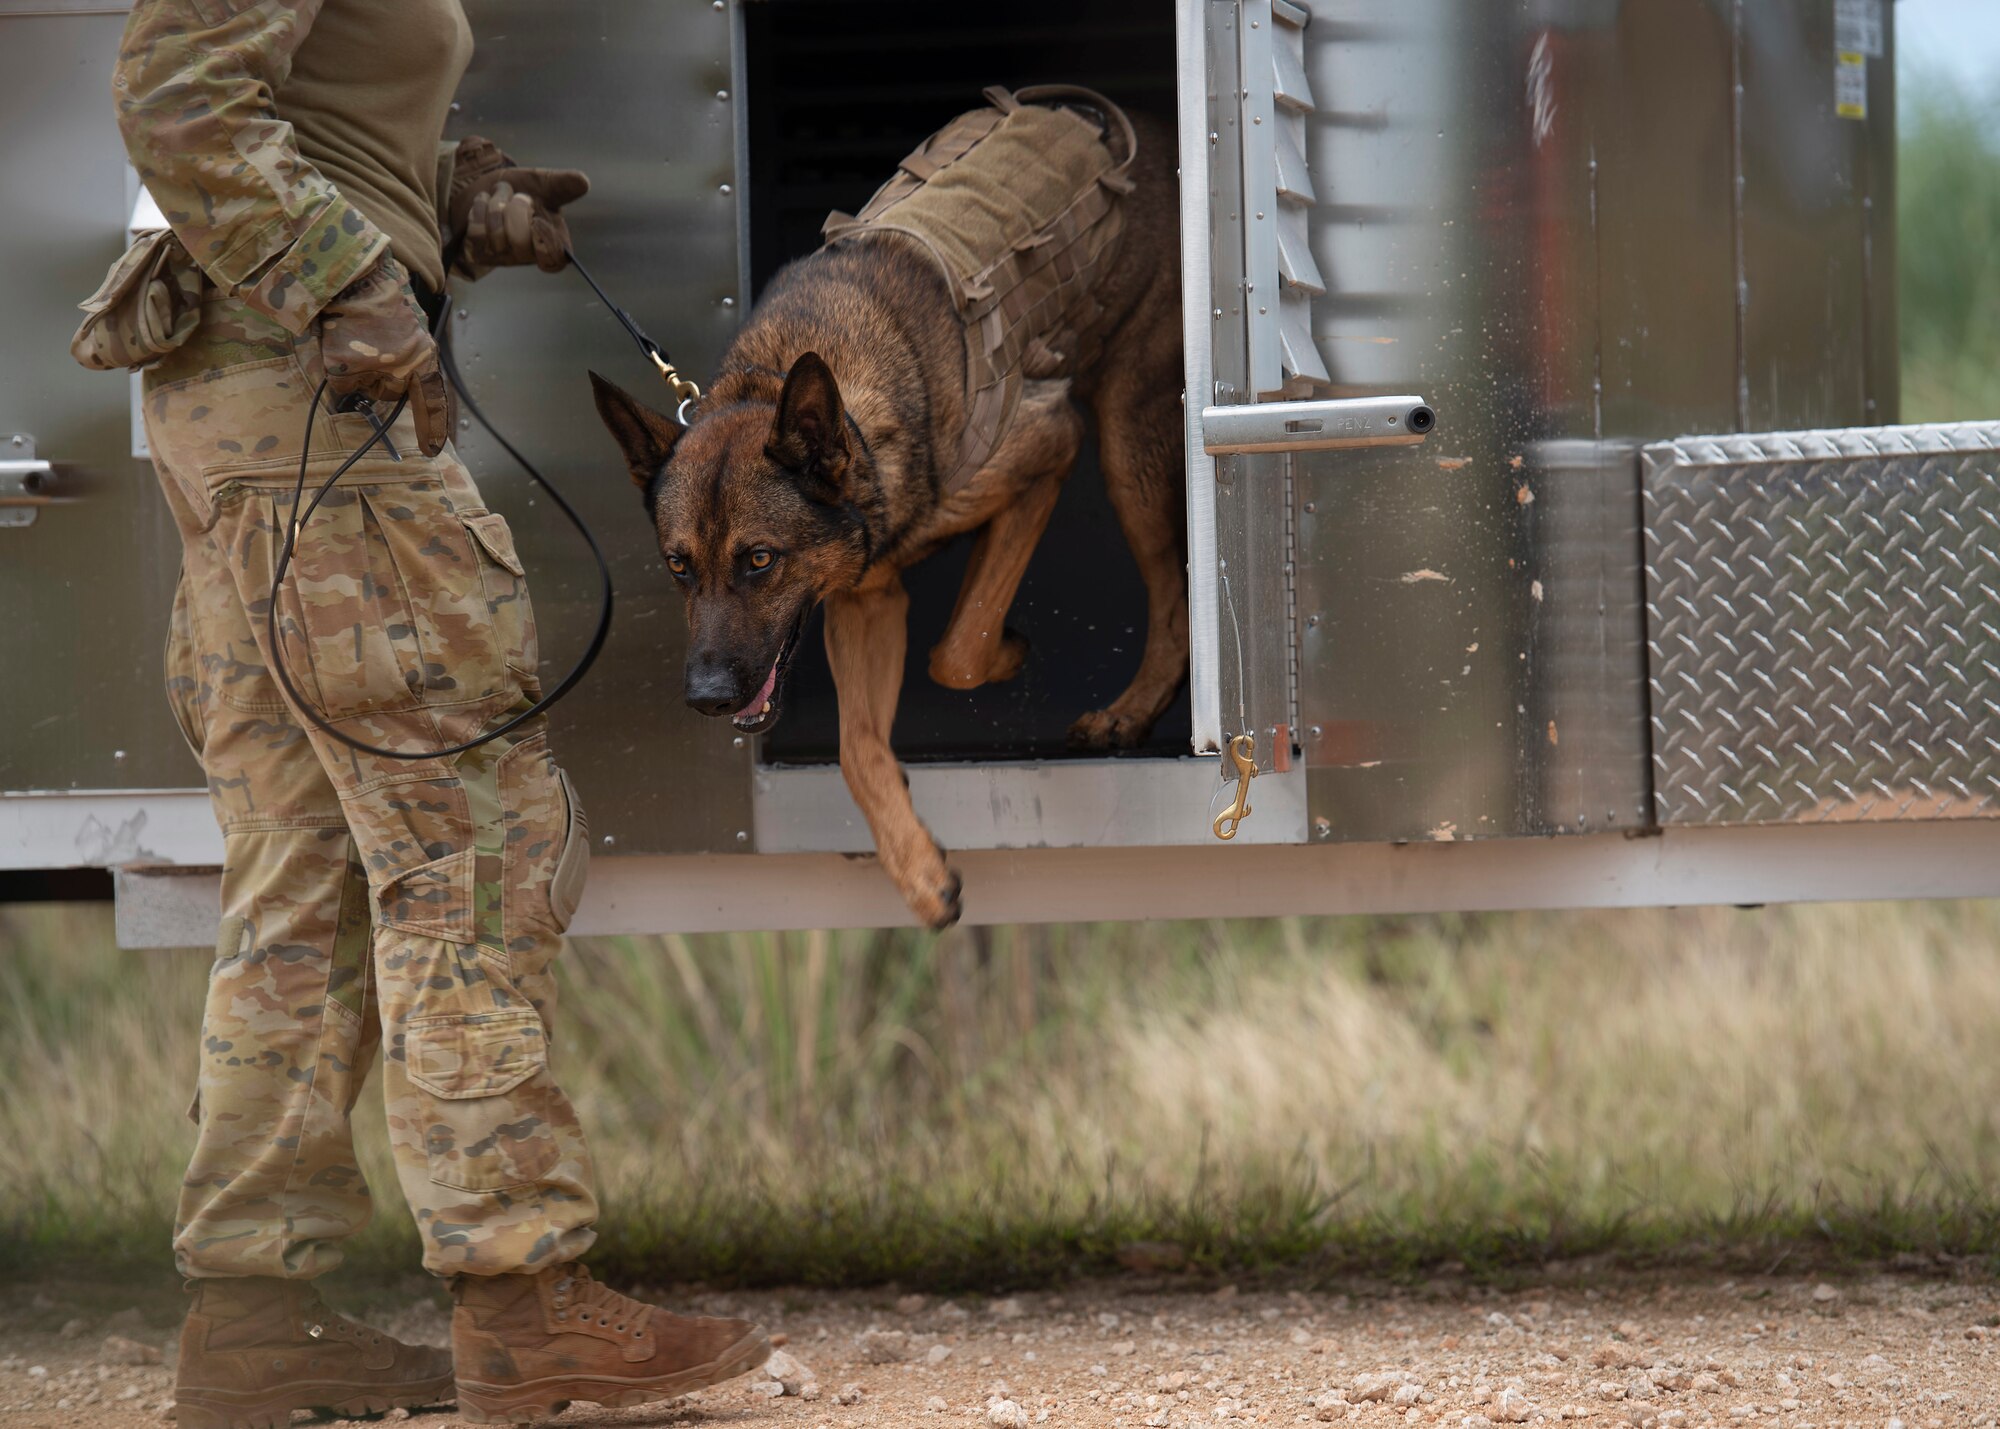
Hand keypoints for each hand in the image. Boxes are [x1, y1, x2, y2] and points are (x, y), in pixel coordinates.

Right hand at [318, 255, 452, 457]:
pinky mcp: (343, 368)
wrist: (354, 272)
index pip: (431, 399)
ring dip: (356, 371)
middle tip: (369, 348)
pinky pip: (339, 382)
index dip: (432, 425)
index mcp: (423, 356)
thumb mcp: (410, 326)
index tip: (433, 448)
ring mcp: (372, 369)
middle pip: (389, 393)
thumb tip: (400, 385)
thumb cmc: (382, 296)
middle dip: (379, 378)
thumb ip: (410, 356)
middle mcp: (402, 367)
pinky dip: (335, 366)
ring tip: (353, 338)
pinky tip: (338, 341)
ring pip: (362, 389)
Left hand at [448, 136, 589, 277]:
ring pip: (496, 235)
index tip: (539, 220)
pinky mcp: (479, 252)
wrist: (487, 187)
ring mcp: (502, 256)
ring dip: (496, 204)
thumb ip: (564, 184)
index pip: (555, 261)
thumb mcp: (544, 183)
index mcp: (552, 242)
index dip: (545, 242)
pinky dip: (479, 208)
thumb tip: (583, 182)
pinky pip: (476, 233)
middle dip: (515, 210)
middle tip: (518, 197)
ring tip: (500, 197)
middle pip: (521, 243)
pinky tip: (483, 203)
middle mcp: (528, 255)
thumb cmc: (521, 189)